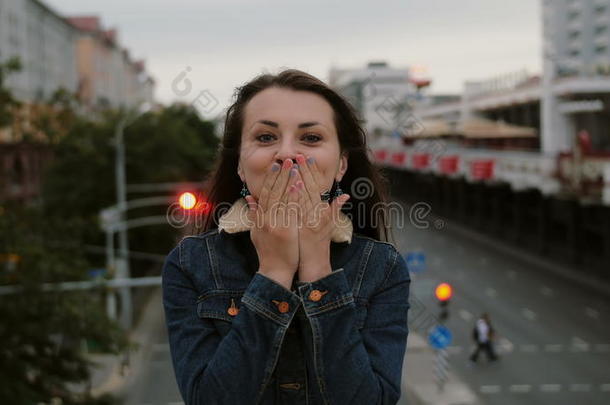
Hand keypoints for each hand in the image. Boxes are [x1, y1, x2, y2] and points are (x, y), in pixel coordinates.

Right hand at [244, 159, 300, 289]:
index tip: (275, 165)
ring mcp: (275, 224)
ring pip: (281, 198)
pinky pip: (289, 209)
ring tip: (293, 167)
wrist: (274, 270)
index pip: (265, 193)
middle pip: (273, 192)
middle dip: (279, 175)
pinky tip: (297, 185)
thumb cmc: (268, 252)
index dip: (270, 178)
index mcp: (261, 218)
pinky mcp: (285, 230)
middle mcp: (266, 218)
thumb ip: (254, 214)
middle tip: (285, 160)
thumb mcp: (256, 232)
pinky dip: (292, 196)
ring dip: (287, 181)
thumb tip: (250, 198)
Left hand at [294, 154, 349, 281]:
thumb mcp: (330, 225)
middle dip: (305, 170)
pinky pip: (298, 208)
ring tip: (291, 164)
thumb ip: (335, 208)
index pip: (317, 186)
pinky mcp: (302, 226)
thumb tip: (345, 194)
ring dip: (298, 178)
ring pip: (304, 194)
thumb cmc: (319, 245)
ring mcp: (309, 219)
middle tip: (299, 154)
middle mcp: (317, 212)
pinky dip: (296, 197)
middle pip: (310, 187)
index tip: (307, 158)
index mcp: (322, 210)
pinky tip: (291, 184)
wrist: (313, 263)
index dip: (313, 172)